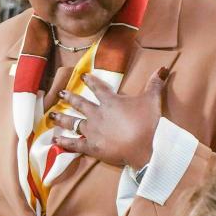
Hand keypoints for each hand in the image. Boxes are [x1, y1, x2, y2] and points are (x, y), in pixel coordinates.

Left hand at [50, 68, 167, 169]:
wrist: (142, 148)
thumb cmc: (146, 124)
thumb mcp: (152, 100)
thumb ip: (155, 83)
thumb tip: (164, 67)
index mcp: (110, 102)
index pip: (98, 88)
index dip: (90, 81)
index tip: (82, 76)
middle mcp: (97, 114)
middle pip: (80, 104)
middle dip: (70, 98)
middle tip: (61, 93)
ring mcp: (92, 131)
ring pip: (73, 122)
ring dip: (62, 118)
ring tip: (51, 115)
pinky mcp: (91, 147)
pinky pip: (74, 144)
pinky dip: (64, 142)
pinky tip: (55, 140)